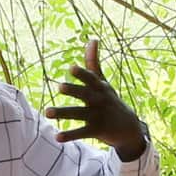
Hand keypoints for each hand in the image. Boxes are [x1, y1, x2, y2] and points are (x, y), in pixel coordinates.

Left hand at [48, 39, 148, 157]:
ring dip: (63, 113)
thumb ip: (94, 62)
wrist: (128, 127)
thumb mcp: (103, 82)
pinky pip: (82, 132)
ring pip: (78, 114)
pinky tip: (57, 136)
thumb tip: (92, 39)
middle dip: (73, 90)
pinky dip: (70, 135)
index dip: (82, 74)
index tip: (71, 68)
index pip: (91, 79)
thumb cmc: (110, 100)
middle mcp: (99, 100)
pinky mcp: (97, 130)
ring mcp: (98, 116)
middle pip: (85, 94)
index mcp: (100, 87)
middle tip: (59, 87)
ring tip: (47, 112)